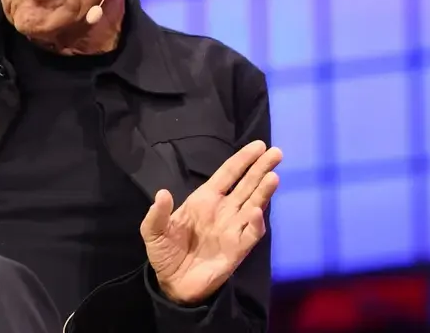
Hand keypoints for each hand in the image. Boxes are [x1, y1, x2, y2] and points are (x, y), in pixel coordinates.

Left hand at [140, 140, 281, 304]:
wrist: (173, 284)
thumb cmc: (165, 252)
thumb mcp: (153, 231)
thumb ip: (157, 213)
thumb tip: (163, 193)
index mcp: (205, 200)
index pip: (228, 175)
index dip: (242, 160)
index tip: (259, 145)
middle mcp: (223, 210)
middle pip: (246, 185)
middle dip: (261, 169)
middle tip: (276, 153)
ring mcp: (233, 228)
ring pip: (253, 205)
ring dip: (263, 192)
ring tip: (273, 177)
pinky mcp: (237, 249)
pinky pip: (251, 234)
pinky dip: (255, 223)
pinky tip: (256, 212)